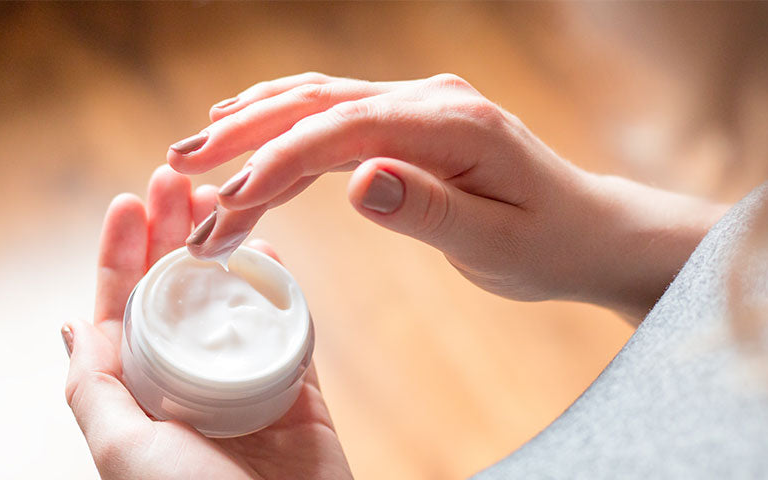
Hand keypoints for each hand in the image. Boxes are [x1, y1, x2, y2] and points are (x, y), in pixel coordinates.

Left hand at [63, 165, 351, 478]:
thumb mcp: (122, 450)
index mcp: (140, 396)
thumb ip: (94, 388)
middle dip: (172, 234)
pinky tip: (269, 247)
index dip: (121, 254)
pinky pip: (288, 327)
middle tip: (177, 180)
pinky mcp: (297, 389)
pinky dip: (279, 286)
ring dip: (223, 247)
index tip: (128, 202)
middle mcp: (187, 383)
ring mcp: (243, 383)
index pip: (122, 310)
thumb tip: (70, 326)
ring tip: (220, 198)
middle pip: (176, 292)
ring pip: (229, 299)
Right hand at [168, 72, 724, 320]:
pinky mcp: (410, 125)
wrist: (585, 229)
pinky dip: (289, 132)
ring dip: (256, 126)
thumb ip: (429, 210)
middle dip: (247, 133)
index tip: (230, 201)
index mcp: (454, 124)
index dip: (281, 160)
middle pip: (321, 103)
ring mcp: (418, 107)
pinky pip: (337, 120)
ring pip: (320, 105)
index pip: (347, 129)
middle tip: (182, 164)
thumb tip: (359, 181)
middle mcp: (430, 101)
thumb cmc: (549, 242)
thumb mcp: (497, 242)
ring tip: (197, 155)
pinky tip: (251, 137)